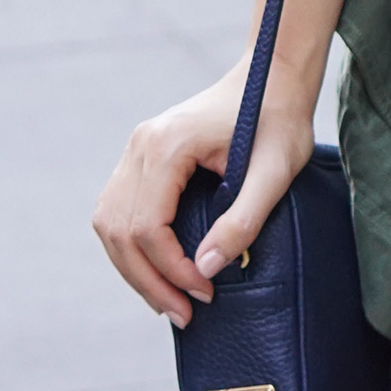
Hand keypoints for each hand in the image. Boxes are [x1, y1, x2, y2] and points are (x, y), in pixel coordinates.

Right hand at [92, 61, 312, 328]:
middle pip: (120, 230)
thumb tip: (204, 269)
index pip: (147, 227)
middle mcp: (141, 145)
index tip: (206, 294)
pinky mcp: (142, 155)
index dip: (171, 270)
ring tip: (168, 300)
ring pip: (110, 223)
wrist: (272, 75)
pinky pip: (119, 210)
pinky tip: (157, 269)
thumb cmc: (280, 120)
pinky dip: (131, 245)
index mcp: (167, 145)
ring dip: (134, 268)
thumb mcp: (276, 173)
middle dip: (148, 280)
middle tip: (184, 315)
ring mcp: (136, 148)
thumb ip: (242, 220)